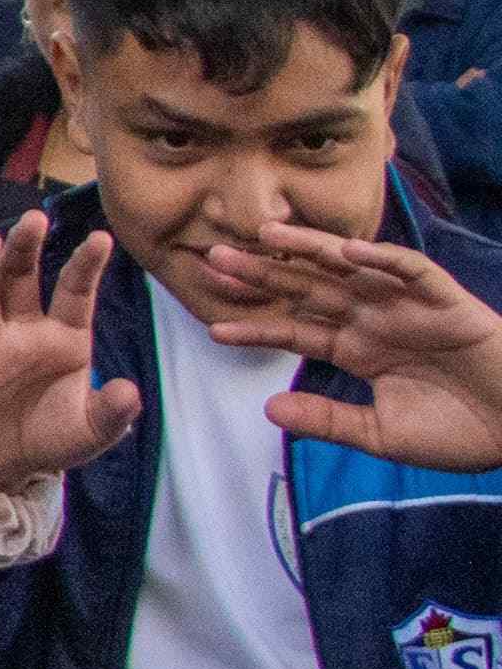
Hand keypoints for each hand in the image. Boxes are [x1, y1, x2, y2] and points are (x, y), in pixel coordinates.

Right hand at [0, 213, 141, 492]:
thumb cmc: (49, 439)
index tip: (101, 238)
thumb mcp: (91, 433)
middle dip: (26, 249)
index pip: (74, 292)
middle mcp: (23, 331)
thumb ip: (112, 413)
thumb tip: (130, 391)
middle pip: (22, 280)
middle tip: (34, 218)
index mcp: (63, 338)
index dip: (85, 266)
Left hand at [200, 219, 501, 469]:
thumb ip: (327, 420)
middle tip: (213, 256)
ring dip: (310, 249)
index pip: (296, 333)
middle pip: (310, 290)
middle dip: (264, 273)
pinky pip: (413, 272)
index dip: (257, 327)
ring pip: (352, 269)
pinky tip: (350, 249)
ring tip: (267, 234)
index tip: (213, 328)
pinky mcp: (447, 303)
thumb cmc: (456, 433)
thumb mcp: (379, 434)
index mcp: (359, 351)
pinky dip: (384, 259)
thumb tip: (267, 408)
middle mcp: (376, 321)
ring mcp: (409, 308)